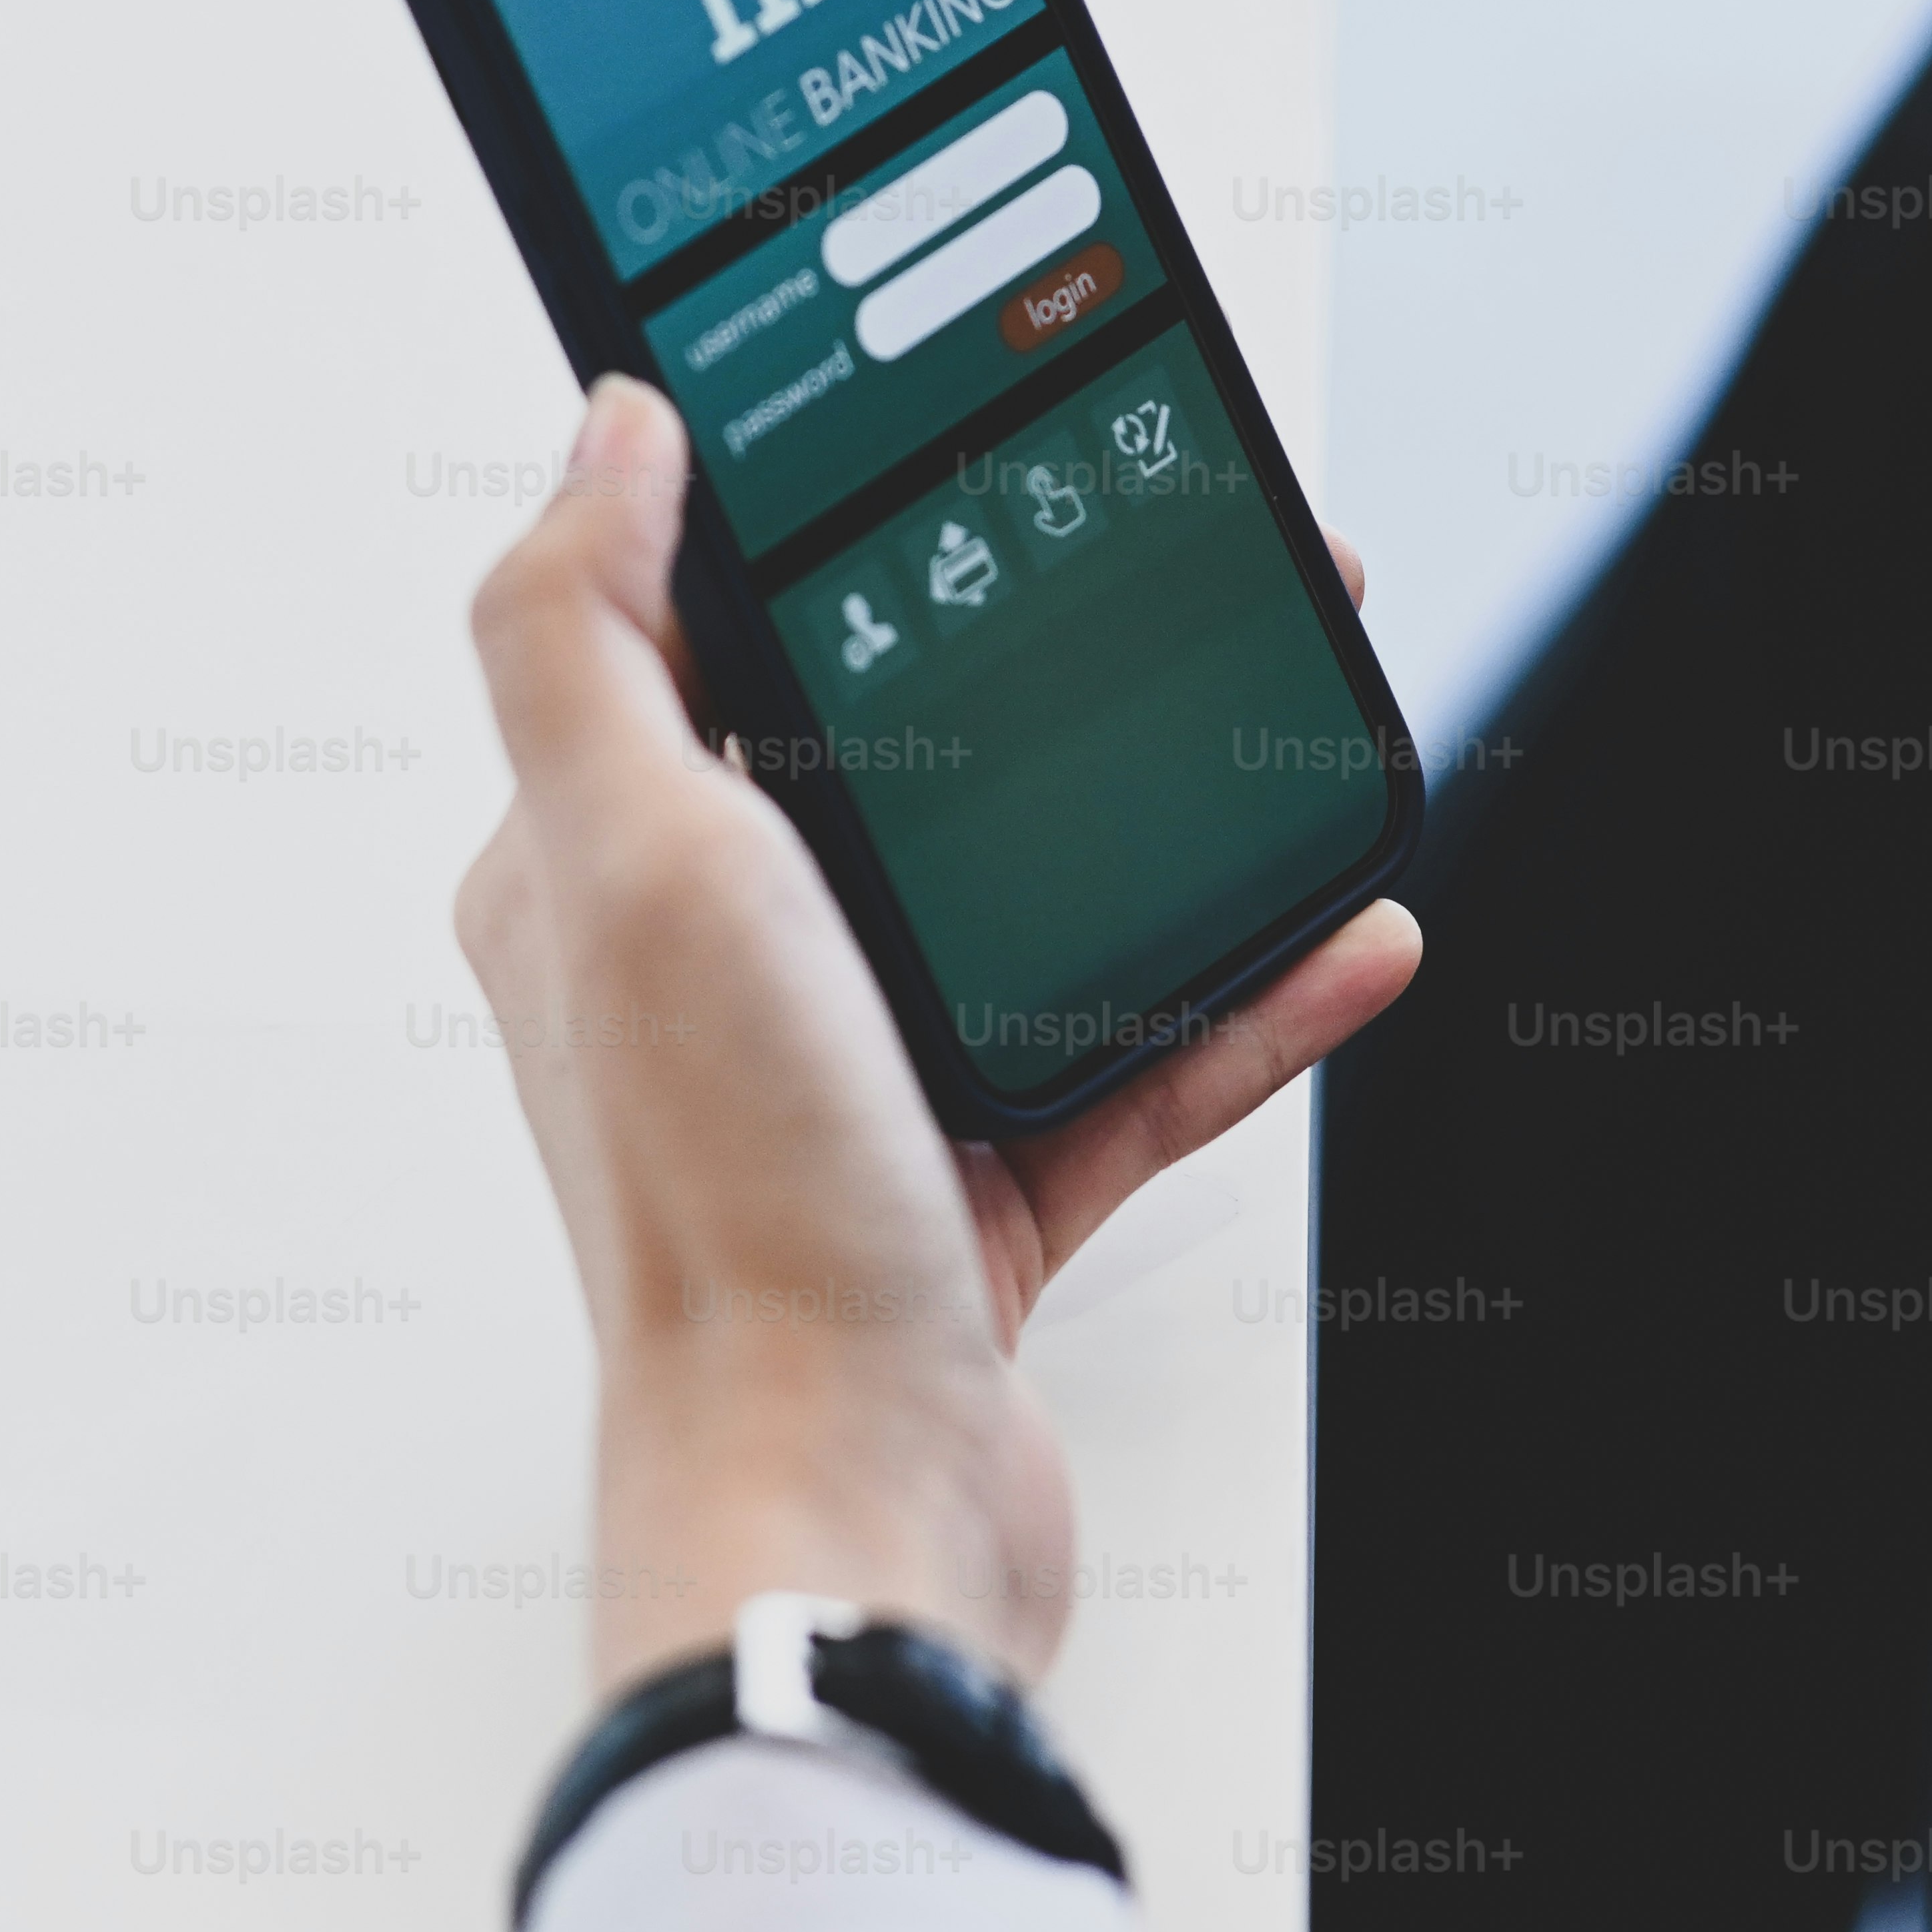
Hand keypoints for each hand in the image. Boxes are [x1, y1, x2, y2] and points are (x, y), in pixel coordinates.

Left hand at [453, 372, 1421, 1689]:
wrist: (849, 1507)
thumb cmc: (732, 1204)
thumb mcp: (631, 855)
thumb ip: (587, 631)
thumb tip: (610, 425)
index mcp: (602, 873)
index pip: (698, 637)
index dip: (818, 522)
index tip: (946, 426)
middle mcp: (713, 971)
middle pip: (891, 753)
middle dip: (1030, 653)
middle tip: (1177, 558)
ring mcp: (851, 1081)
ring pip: (1030, 896)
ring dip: (1164, 815)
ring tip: (1283, 716)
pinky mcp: (977, 1195)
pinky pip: (1133, 1057)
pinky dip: (1240, 994)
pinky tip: (1345, 930)